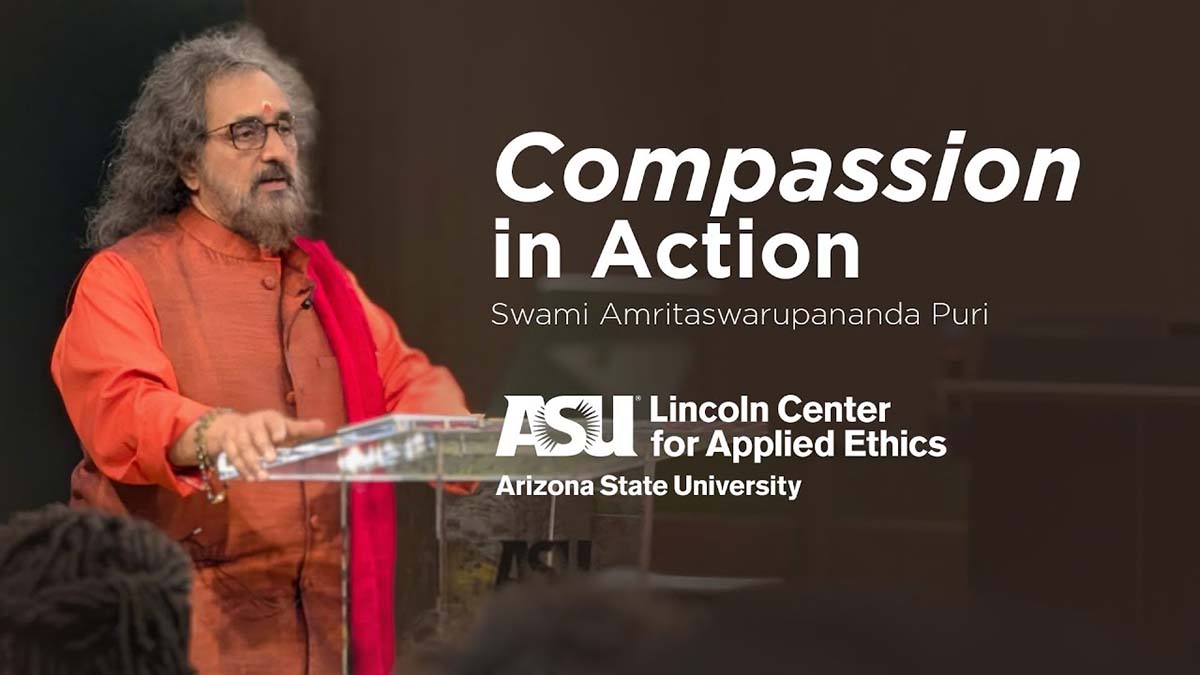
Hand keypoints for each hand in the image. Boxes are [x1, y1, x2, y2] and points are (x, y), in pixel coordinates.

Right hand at [205, 410, 325, 480]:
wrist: (236, 427)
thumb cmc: (268, 429)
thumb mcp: (285, 427)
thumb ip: (302, 429)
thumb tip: (322, 426)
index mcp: (269, 417)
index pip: (272, 420)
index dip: (276, 428)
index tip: (281, 438)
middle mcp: (252, 423)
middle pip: (256, 433)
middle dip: (263, 445)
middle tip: (272, 459)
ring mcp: (238, 433)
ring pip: (243, 446)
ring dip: (252, 462)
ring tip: (263, 476)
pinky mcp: (228, 443)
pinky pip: (233, 456)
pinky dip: (241, 468)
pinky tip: (250, 478)